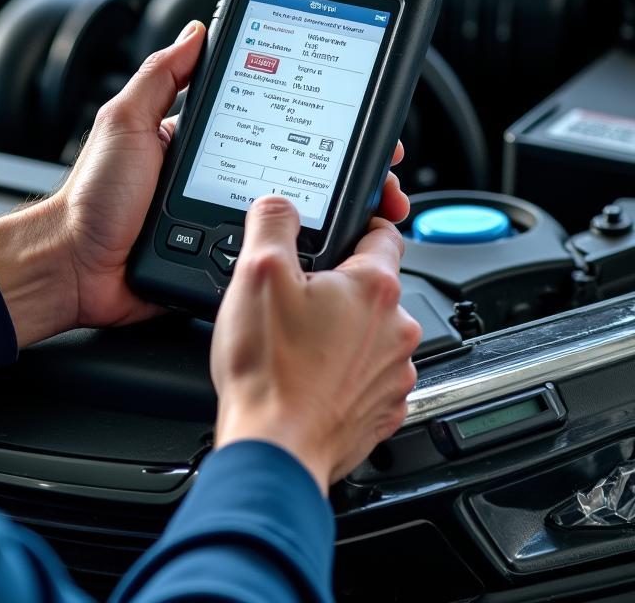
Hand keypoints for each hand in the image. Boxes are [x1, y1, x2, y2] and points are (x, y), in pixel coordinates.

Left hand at [0, 21, 410, 348]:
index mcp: (206, 140)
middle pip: (301, 165)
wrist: (75, 267)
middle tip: (383, 167)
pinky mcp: (228, 258)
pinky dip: (313, 249)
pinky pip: (277, 250)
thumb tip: (197, 30)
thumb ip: (159, 77)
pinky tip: (343, 243)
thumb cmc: (92, 197)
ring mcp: (230, 218)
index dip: (315, 115)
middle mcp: (226, 176)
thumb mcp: (124, 121)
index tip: (354, 112)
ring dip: (344, 208)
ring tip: (380, 204)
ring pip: (300, 212)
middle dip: (349, 163)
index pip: (272, 118)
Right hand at [211, 196, 421, 495]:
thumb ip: (273, 222)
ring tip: (295, 341)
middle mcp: (397, 328)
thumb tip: (281, 203)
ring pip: (369, 331)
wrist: (275, 449)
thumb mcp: (256, 272)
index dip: (355, 225)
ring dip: (340, 330)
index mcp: (374, 287)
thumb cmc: (270, 369)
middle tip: (293, 298)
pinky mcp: (383, 409)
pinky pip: (366, 375)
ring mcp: (394, 373)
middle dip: (336, 285)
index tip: (334, 233)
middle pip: (371, 285)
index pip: (383, 231)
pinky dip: (342, 371)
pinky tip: (306, 374)